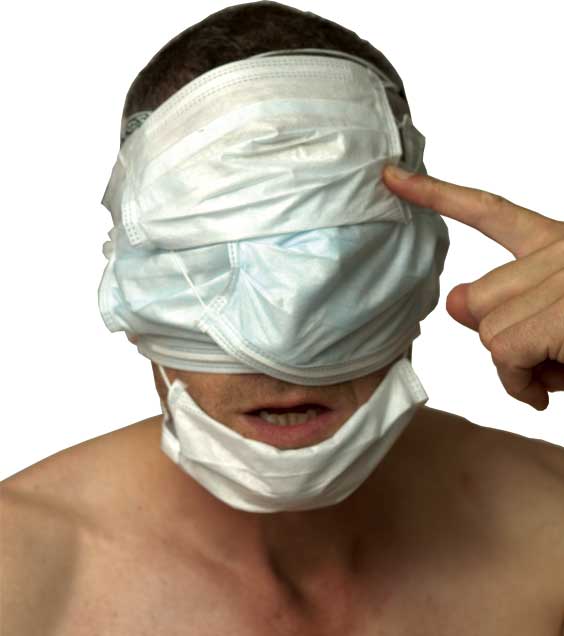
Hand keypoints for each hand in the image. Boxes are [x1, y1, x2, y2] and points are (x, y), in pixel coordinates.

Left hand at [383, 165, 563, 410]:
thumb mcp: (563, 320)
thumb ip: (512, 306)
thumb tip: (455, 302)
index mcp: (563, 244)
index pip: (489, 212)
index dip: (437, 194)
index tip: (392, 177)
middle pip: (478, 296)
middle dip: (502, 338)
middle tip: (549, 356)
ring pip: (489, 331)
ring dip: (520, 367)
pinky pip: (505, 351)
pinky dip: (521, 383)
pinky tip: (556, 388)